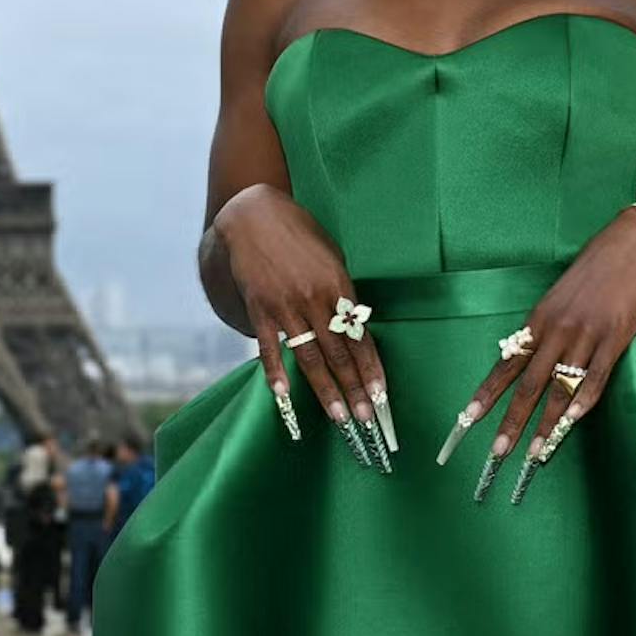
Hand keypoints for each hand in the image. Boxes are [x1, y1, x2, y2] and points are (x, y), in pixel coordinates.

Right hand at [214, 183, 393, 454]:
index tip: (380, 394)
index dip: (371, 368)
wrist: (254, 215)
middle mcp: (314, 298)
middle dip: (353, 389)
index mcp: (338, 284)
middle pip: (338, 353)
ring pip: (309, 356)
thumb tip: (353, 323)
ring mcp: (285, 305)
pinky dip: (276, 370)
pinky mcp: (259, 308)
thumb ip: (341, 291)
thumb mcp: (330, 255)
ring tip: (338, 417)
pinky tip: (284, 394)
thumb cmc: (299, 233)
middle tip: (366, 419)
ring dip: (325, 390)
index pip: (359, 335)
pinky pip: (270, 346)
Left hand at [443, 209, 635, 495]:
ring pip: (560, 388)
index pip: (508, 362)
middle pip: (529, 383)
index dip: (487, 392)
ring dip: (546, 424)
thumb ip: (545, 328)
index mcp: (540, 318)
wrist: (635, 246)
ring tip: (535, 454)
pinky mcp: (615, 339)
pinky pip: (596, 377)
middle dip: (512, 421)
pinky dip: (583, 403)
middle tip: (497, 453)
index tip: (468, 417)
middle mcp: (557, 329)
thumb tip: (526, 358)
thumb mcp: (560, 296)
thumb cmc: (595, 270)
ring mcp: (586, 335)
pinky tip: (572, 424)